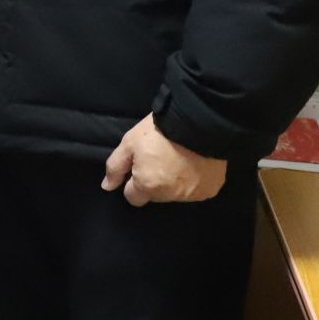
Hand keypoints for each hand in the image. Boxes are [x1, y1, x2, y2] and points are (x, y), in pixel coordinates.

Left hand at [103, 114, 226, 205]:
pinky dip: (193, 180)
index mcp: (148, 186)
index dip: (133, 182)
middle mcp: (171, 196)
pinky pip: (196, 190)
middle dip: (153, 182)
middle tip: (159, 158)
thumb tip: (107, 187)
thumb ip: (115, 167)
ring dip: (174, 182)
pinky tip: (193, 163)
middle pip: (155, 196)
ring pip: (176, 194)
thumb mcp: (129, 143)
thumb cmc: (158, 131)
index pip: (133, 197)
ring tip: (177, 158)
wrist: (199, 121)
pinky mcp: (210, 189)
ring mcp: (193, 194)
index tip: (139, 166)